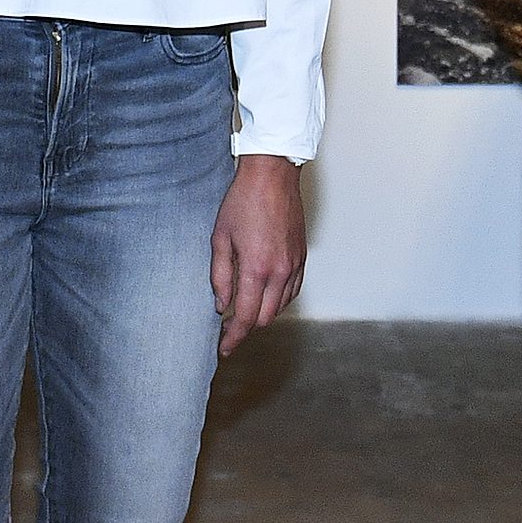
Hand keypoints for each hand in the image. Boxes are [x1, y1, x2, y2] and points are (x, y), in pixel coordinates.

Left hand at [211, 154, 305, 356]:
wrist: (272, 175)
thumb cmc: (242, 201)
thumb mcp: (220, 238)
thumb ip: (220, 276)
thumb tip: (221, 305)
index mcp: (257, 268)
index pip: (246, 317)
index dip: (234, 337)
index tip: (224, 348)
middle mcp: (280, 271)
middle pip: (266, 318)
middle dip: (247, 328)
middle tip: (229, 328)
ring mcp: (294, 264)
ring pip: (281, 307)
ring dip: (263, 313)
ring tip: (245, 309)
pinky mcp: (302, 256)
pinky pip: (293, 290)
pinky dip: (278, 299)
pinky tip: (265, 294)